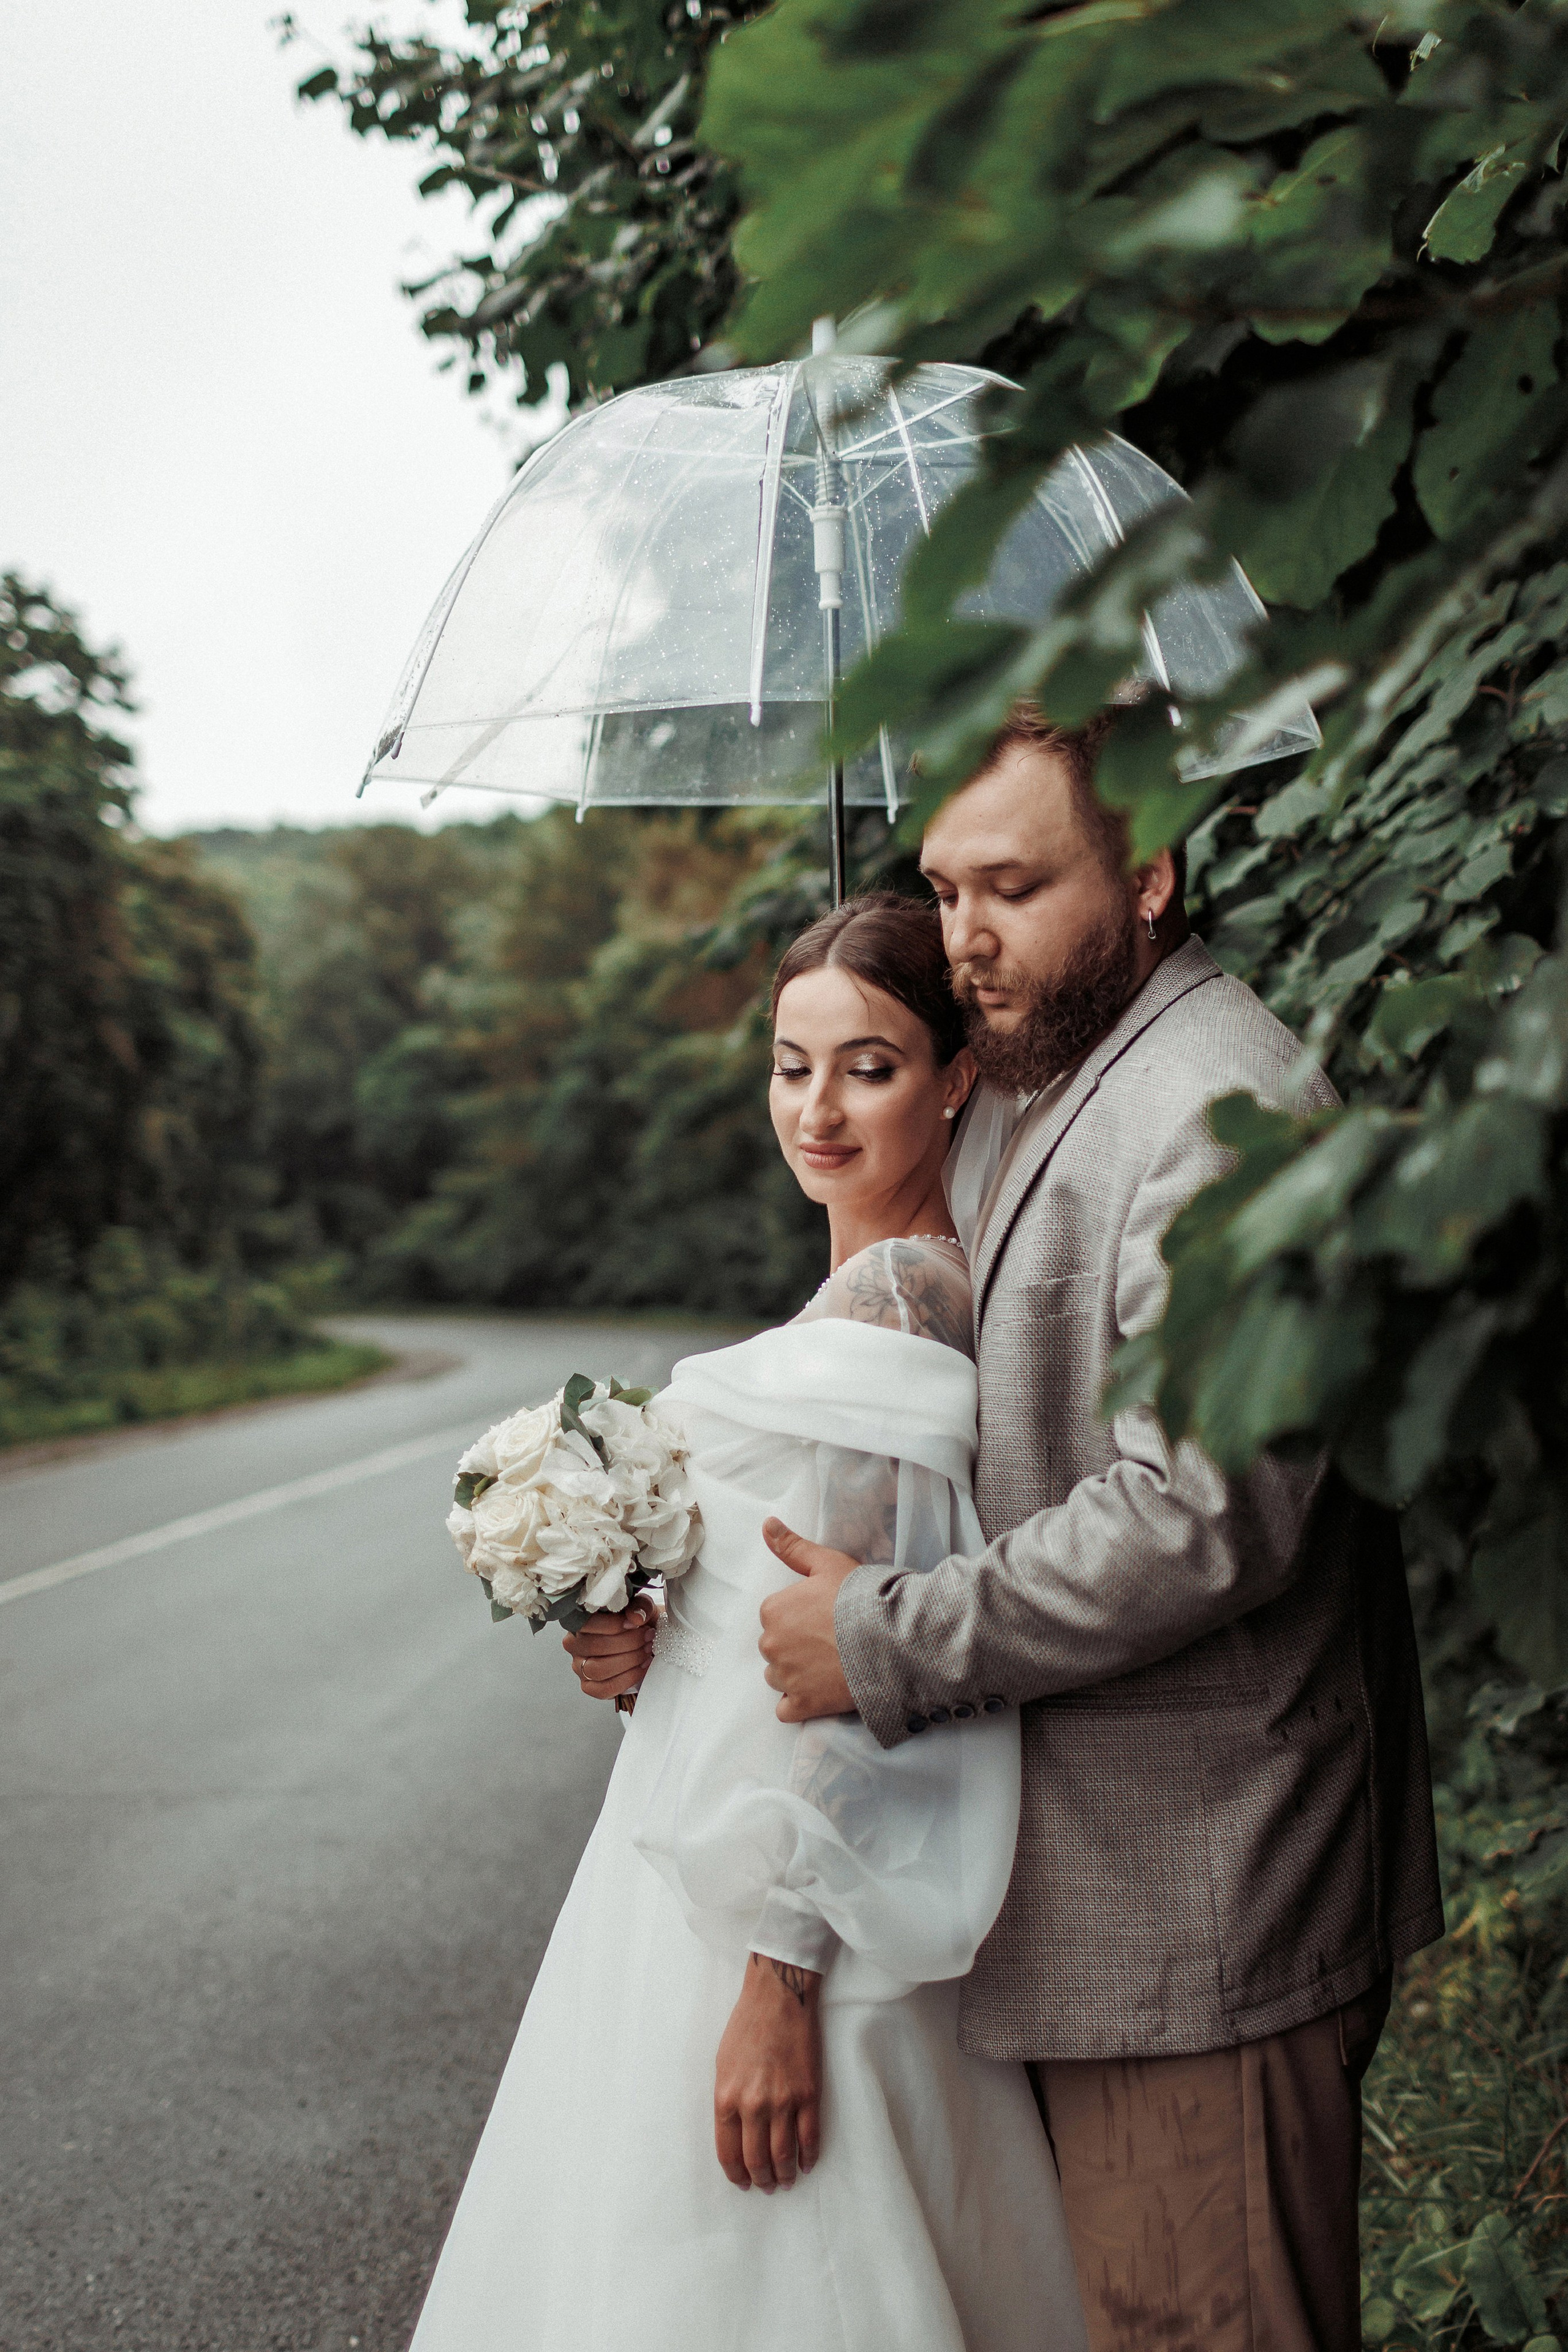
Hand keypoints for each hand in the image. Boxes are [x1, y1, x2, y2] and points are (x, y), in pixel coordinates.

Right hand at [562, 1599, 656, 1700]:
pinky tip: (641, 1668)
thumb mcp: (641, 1608)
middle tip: (647, 1638)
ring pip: (598, 1669)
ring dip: (629, 1661)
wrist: (645, 1643)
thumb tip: (636, 1617)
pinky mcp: (589, 1686)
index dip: (614, 1625)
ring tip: (646, 1652)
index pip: (588, 1623)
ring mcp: (579, 1666)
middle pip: (595, 1647)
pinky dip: (627, 1679)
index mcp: (580, 1620)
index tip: (636, 1624)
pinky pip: (604, 1689)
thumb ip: (640, 1606)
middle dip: (628, 1643)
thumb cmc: (638, 1624)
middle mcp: (575, 1644)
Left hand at [713, 1953, 821, 2190]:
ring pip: (783, 2156)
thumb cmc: (746, 2026)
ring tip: (786, 2181)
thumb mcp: (722, 2065)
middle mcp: (753, 2106)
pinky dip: (809, 2156)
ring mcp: (783, 2101)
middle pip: (757, 2160)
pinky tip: (807, 2163)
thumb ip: (727, 2101)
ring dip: (785, 2175)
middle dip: (761, 2180)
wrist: (778, 1997)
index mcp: (726, 2098)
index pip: (728, 2153)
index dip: (736, 2174)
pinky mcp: (809, 2094)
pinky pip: (810, 2137)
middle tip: (766, 2187)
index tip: (742, 2183)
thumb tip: (735, 2134)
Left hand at [758, 1520, 857, 1721]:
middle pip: (775, 1648)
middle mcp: (770, 1645)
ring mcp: (785, 1677)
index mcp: (772, 1610)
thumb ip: (792, 1547)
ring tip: (830, 1666)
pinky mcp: (801, 1705)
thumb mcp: (826, 1563)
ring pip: (779, 1678)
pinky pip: (786, 1710)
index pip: (775, 1617)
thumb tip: (767, 1524)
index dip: (800, 1618)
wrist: (887, 1640)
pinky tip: (821, 1692)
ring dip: (797, 1675)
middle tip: (831, 1642)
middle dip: (796, 1647)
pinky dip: (799, 1704)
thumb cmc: (858, 1597)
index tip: (824, 1619)